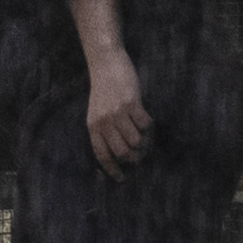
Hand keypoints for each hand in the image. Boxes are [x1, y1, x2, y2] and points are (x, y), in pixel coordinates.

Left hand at [85, 47, 152, 175]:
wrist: (106, 63)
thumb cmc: (104, 90)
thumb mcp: (97, 111)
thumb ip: (105, 130)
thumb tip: (121, 153)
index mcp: (92, 126)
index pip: (101, 154)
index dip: (112, 169)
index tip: (122, 178)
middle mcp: (103, 122)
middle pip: (122, 152)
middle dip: (135, 158)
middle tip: (143, 154)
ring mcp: (117, 113)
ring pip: (136, 141)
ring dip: (145, 141)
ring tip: (146, 134)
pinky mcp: (131, 103)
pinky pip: (145, 125)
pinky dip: (149, 126)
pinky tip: (146, 119)